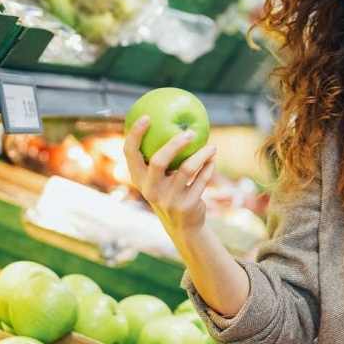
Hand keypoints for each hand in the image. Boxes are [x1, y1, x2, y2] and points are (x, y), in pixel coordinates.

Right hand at [123, 116, 216, 235]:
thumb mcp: (160, 178)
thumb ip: (161, 157)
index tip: (147, 117)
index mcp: (139, 179)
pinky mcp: (187, 205)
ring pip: (187, 169)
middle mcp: (150, 189)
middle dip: (174, 143)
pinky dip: (208, 167)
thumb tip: (171, 121)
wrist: (183, 226)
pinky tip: (213, 159)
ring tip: (212, 146)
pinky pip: (201, 180)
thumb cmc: (170, 192)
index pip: (130, 154)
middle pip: (158, 161)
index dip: (135, 134)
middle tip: (190, 132)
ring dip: (202, 154)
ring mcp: (168, 199)